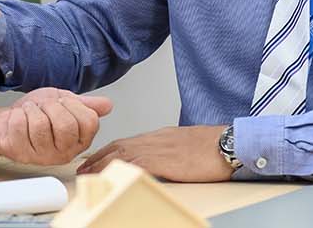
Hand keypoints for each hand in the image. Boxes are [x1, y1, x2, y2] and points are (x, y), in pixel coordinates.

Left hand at [0, 88, 113, 164]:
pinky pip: (20, 126)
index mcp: (80, 140)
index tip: (62, 103)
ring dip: (32, 109)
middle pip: (66, 125)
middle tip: (43, 107)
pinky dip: (17, 114)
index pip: (89, 121)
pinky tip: (18, 119)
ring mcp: (42, 157)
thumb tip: (108, 105)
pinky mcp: (20, 154)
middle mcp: (64, 153)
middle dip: (51, 106)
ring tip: (30, 112)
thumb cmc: (38, 113)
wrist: (10, 118)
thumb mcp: (65, 103)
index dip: (73, 105)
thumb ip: (86, 104)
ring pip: (40, 124)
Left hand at [77, 125, 234, 181]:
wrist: (229, 143)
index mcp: (160, 136)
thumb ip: (170, 151)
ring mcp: (158, 148)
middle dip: (98, 157)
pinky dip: (119, 169)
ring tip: (88, 174)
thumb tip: (163, 161)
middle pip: (118, 146)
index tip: (95, 158)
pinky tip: (110, 175)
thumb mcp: (186, 147)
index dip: (108, 151)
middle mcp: (155, 139)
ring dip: (102, 164)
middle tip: (83, 168)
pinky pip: (135, 163)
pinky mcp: (163, 160)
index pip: (127, 141)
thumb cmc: (214, 146)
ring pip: (121, 153)